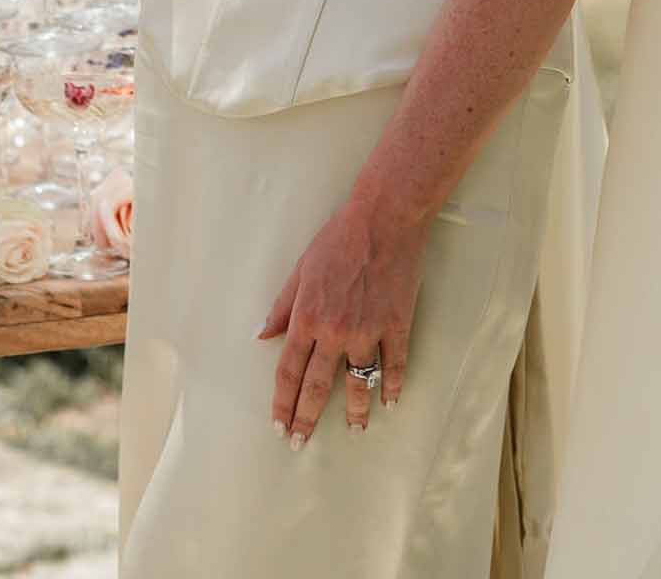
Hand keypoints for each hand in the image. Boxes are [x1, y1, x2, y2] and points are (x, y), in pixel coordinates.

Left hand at [257, 197, 429, 444]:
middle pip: (317, 386)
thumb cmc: (339, 238)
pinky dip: (392, 386)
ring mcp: (368, 331)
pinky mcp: (397, 325)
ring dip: (355, 412)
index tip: (279, 423)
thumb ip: (282, 306)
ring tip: (354, 430)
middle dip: (306, 418)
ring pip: (358, 383)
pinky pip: (394, 365)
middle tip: (300, 443)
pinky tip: (389, 402)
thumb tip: (262, 335)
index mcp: (308, 317)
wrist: (384, 218)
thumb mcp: (301, 268)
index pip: (289, 371)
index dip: (282, 402)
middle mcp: (335, 331)